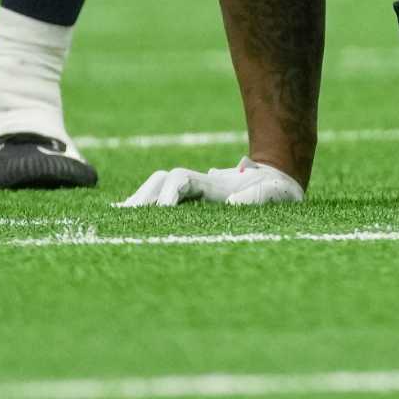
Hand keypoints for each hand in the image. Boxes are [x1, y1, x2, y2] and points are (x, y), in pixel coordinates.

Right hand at [115, 158, 304, 208]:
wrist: (280, 179)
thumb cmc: (278, 190)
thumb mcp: (275, 193)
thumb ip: (258, 197)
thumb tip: (233, 202)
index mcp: (215, 184)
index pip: (182, 180)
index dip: (168, 193)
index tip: (160, 212)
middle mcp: (200, 184)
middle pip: (163, 180)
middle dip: (143, 196)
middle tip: (124, 219)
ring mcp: (196, 191)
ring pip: (159, 187)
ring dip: (140, 200)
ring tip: (118, 219)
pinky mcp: (195, 200)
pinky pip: (165, 198)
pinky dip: (145, 205)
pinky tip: (126, 217)